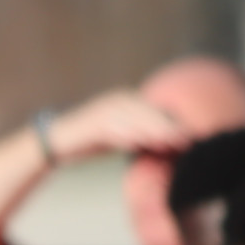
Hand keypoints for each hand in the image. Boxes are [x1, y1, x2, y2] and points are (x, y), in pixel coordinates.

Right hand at [47, 89, 189, 162]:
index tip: (191, 137)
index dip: (174, 124)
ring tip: (170, 141)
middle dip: (169, 127)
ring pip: (134, 118)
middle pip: (149, 113)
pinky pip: (112, 127)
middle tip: (187, 139)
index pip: (156, 112)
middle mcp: (118, 101)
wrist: (53, 142)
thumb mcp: (118, 138)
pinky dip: (125, 134)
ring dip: (153, 130)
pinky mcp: (90, 121)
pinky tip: (137, 143)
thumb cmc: (87, 143)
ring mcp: (104, 109)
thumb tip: (165, 144)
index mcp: (127, 103)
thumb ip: (139, 137)